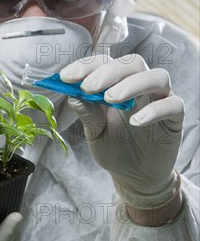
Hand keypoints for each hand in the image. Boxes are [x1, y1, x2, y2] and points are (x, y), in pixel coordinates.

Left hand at [60, 54, 183, 224]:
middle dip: (108, 72)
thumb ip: (88, 114)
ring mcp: (159, 99)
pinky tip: (136, 122)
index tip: (65, 77)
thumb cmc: (115, 149)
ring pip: (156, 76)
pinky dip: (154, 110)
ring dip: (131, 84)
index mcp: (117, 84)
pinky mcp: (175, 118)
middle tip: (88, 87)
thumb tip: (72, 96)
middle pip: (132, 63)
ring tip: (111, 99)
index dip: (86, 66)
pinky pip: (173, 105)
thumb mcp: (96, 132)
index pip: (105, 63)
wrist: (135, 177)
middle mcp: (140, 86)